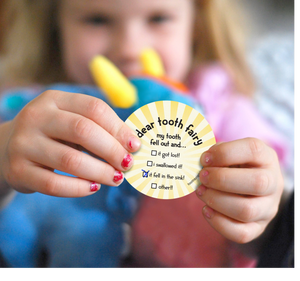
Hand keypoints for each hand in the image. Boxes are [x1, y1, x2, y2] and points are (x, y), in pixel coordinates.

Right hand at [0, 90, 140, 196]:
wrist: (8, 148)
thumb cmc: (53, 134)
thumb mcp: (71, 122)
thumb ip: (99, 129)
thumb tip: (132, 145)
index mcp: (54, 99)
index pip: (94, 108)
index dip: (119, 128)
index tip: (135, 146)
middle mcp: (36, 116)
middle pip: (83, 130)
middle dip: (112, 150)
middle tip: (127, 164)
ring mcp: (23, 143)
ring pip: (70, 160)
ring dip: (100, 172)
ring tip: (116, 178)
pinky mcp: (18, 170)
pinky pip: (54, 184)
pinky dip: (79, 188)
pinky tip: (93, 187)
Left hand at [196, 138, 283, 243]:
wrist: (249, 188)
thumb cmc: (234, 166)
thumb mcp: (229, 153)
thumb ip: (216, 154)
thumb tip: (199, 163)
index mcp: (265, 157)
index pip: (253, 150)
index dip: (225, 153)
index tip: (204, 159)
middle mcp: (273, 183)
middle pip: (256, 183)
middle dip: (221, 179)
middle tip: (202, 177)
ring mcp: (268, 208)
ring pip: (247, 211)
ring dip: (217, 201)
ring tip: (201, 192)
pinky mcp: (258, 228)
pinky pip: (241, 233)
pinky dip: (218, 222)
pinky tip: (206, 210)